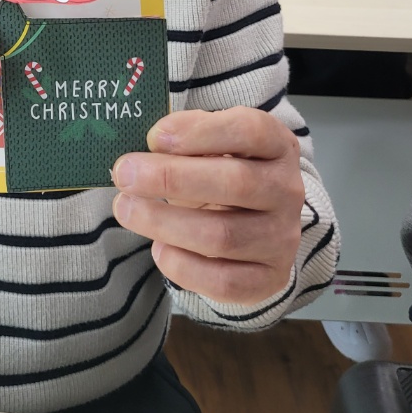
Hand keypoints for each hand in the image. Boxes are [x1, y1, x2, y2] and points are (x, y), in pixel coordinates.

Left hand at [112, 108, 304, 304]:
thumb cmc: (219, 170)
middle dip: (170, 178)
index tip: (154, 137)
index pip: (249, 131)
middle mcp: (287, 190)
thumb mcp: (209, 142)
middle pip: (235, 183)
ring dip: (164, 222)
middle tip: (123, 173)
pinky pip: (224, 281)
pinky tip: (159, 248)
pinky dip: (183, 266)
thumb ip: (186, 136)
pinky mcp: (270, 277)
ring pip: (223, 236)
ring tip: (126, 209)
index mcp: (277, 145)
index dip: (200, 132)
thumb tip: (152, 144)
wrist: (253, 220)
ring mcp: (282, 237)